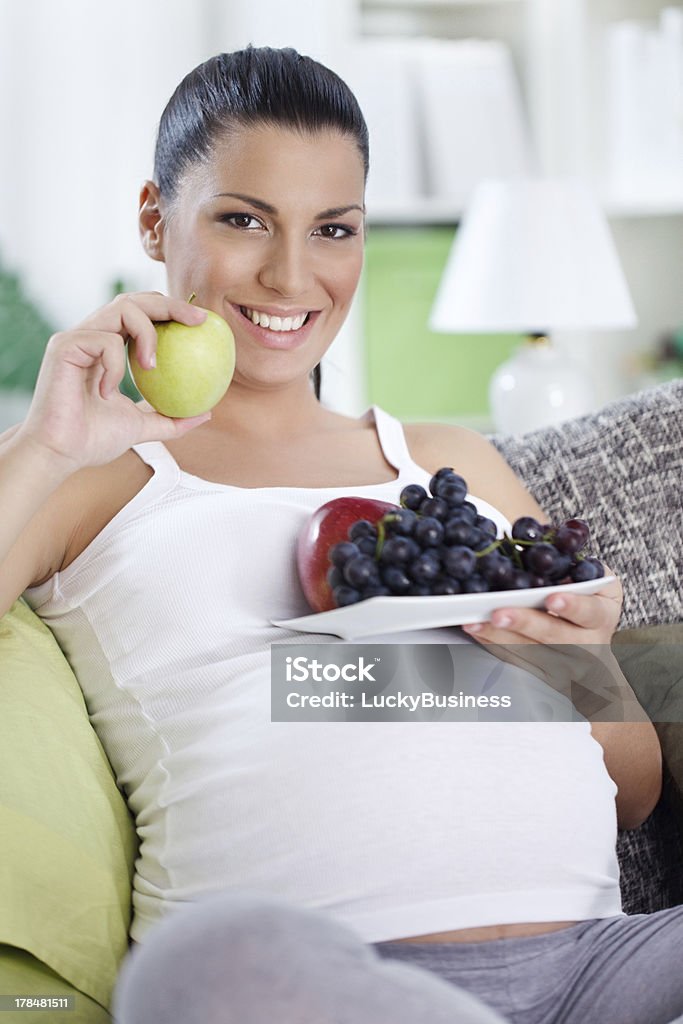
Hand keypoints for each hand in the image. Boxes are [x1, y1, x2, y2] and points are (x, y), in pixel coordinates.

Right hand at [17, 292, 210, 472]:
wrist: (60, 453)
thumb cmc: (92, 440)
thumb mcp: (142, 427)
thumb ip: (170, 417)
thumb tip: (205, 412)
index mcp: (108, 348)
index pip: (142, 315)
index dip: (171, 312)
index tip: (202, 324)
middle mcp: (93, 336)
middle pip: (135, 300)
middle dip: (171, 304)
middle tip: (198, 320)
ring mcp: (78, 337)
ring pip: (123, 308)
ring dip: (148, 333)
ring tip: (153, 365)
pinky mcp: (65, 345)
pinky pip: (106, 340)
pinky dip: (116, 365)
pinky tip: (108, 390)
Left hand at [460, 571, 644, 720]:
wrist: (594, 650)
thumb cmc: (588, 601)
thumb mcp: (592, 577)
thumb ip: (570, 559)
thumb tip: (537, 530)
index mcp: (601, 615)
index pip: (589, 612)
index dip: (572, 605)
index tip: (552, 597)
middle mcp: (587, 644)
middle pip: (554, 635)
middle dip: (524, 622)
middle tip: (498, 613)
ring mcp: (565, 664)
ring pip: (530, 652)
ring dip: (499, 636)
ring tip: (474, 621)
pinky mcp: (544, 675)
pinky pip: (516, 662)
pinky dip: (494, 645)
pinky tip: (476, 631)